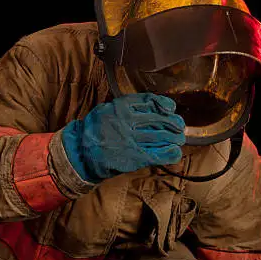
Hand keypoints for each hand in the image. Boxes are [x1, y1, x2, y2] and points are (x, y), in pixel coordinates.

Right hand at [61, 93, 185, 181]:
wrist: (81, 153)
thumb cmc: (95, 130)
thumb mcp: (106, 110)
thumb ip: (127, 107)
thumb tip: (154, 105)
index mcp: (119, 107)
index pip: (149, 101)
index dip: (164, 104)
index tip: (171, 108)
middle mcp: (126, 122)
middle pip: (159, 119)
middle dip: (173, 123)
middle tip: (179, 126)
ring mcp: (130, 140)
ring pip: (161, 137)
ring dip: (174, 138)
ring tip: (179, 139)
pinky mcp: (133, 157)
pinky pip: (157, 155)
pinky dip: (169, 153)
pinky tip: (175, 152)